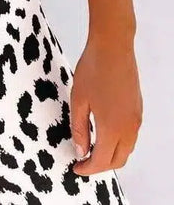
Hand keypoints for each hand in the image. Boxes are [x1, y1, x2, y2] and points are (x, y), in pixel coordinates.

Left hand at [70, 35, 141, 174]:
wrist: (114, 46)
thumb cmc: (93, 68)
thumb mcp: (78, 99)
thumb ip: (79, 128)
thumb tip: (81, 150)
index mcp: (112, 127)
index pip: (101, 161)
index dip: (88, 168)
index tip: (76, 167)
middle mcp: (129, 127)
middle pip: (117, 160)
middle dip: (100, 166)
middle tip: (83, 161)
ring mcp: (136, 119)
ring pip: (126, 149)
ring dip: (110, 154)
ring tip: (91, 147)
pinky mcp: (138, 109)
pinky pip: (130, 136)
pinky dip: (118, 142)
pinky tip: (103, 132)